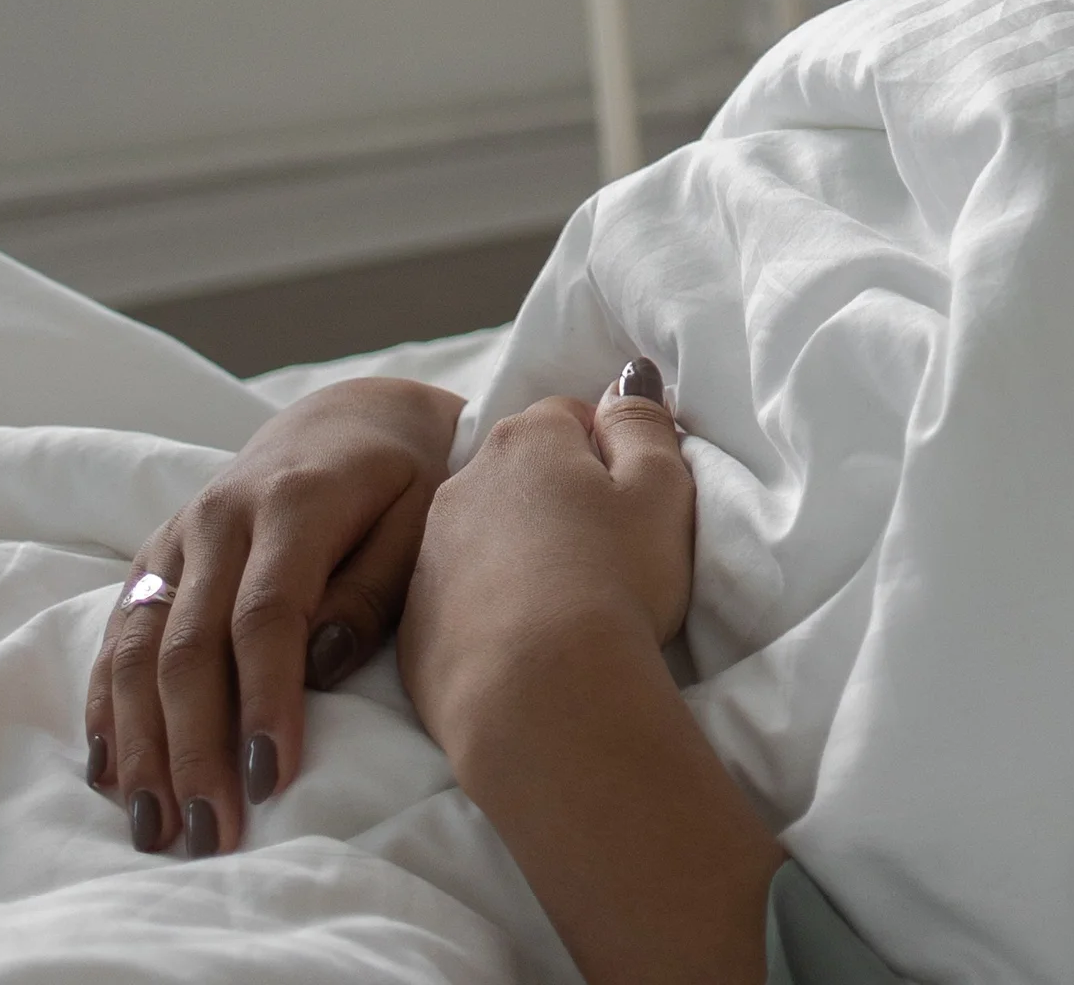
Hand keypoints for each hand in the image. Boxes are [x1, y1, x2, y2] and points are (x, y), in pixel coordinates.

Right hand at [88, 375, 461, 854]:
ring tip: (155, 828)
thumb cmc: (404, 482)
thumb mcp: (423, 517)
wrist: (347, 421)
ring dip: (142, 746)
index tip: (270, 778)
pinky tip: (112, 774)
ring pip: (136, 650)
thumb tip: (321, 664)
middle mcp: (219, 518)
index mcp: (293, 503)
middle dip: (194, 748)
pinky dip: (107, 709)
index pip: (265, 615)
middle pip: (188, 647)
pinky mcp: (152, 558)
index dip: (263, 700)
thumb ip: (375, 588)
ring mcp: (176, 539)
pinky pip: (116, 638)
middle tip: (210, 832)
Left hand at [399, 361, 694, 769]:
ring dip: (516, 551)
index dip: (605, 453)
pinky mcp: (414, 624)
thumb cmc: (614, 580)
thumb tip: (626, 377)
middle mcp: (462, 483)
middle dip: (555, 498)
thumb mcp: (660, 490)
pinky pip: (457, 597)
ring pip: (481, 533)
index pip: (567, 416)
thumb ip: (643, 424)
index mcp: (525, 441)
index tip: (629, 503)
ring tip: (563, 604)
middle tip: (603, 554)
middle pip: (518, 472)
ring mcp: (427, 555)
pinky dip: (487, 608)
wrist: (539, 695)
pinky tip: (524, 645)